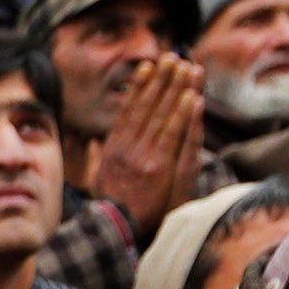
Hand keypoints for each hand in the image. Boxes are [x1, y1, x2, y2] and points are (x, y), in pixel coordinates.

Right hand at [86, 56, 204, 236]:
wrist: (115, 230)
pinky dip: (184, 114)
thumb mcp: (98, 180)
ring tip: (189, 68)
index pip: (129, 110)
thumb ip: (99, 160)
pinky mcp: (160, 166)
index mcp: (113, 148)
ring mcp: (143, 156)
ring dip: (177, 90)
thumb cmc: (110, 208)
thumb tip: (95, 145)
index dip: (141, 87)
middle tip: (174, 57)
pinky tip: (192, 96)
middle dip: (162, 80)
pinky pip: (174, 134)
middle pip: (148, 107)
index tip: (149, 68)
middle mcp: (127, 147)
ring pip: (163, 116)